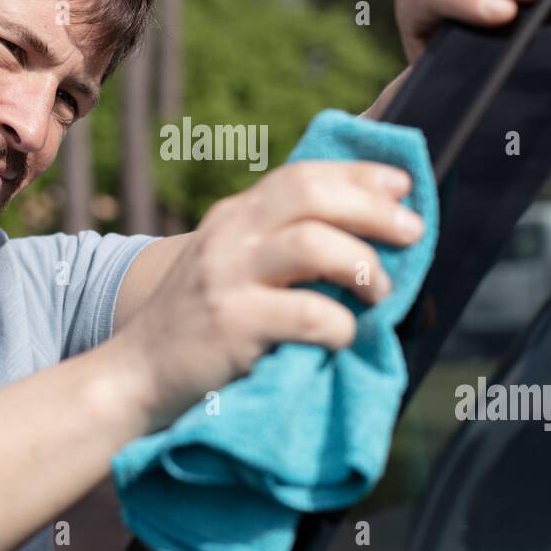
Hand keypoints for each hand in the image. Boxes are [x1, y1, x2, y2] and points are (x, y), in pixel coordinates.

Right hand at [115, 161, 424, 431]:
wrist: (136, 375)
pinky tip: (344, 338)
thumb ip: (280, 243)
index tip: (404, 185)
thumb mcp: (232, 266)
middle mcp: (230, 235)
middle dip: (374, 210)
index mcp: (236, 216)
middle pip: (311, 195)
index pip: (303, 175)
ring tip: (381, 294)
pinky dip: (341, 326)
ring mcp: (227, 277)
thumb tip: (369, 235)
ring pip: (314, 245)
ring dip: (363, 266)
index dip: (359, 175)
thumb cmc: (203, 325)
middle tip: (413, 233)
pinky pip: (308, 314)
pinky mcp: (232, 324)